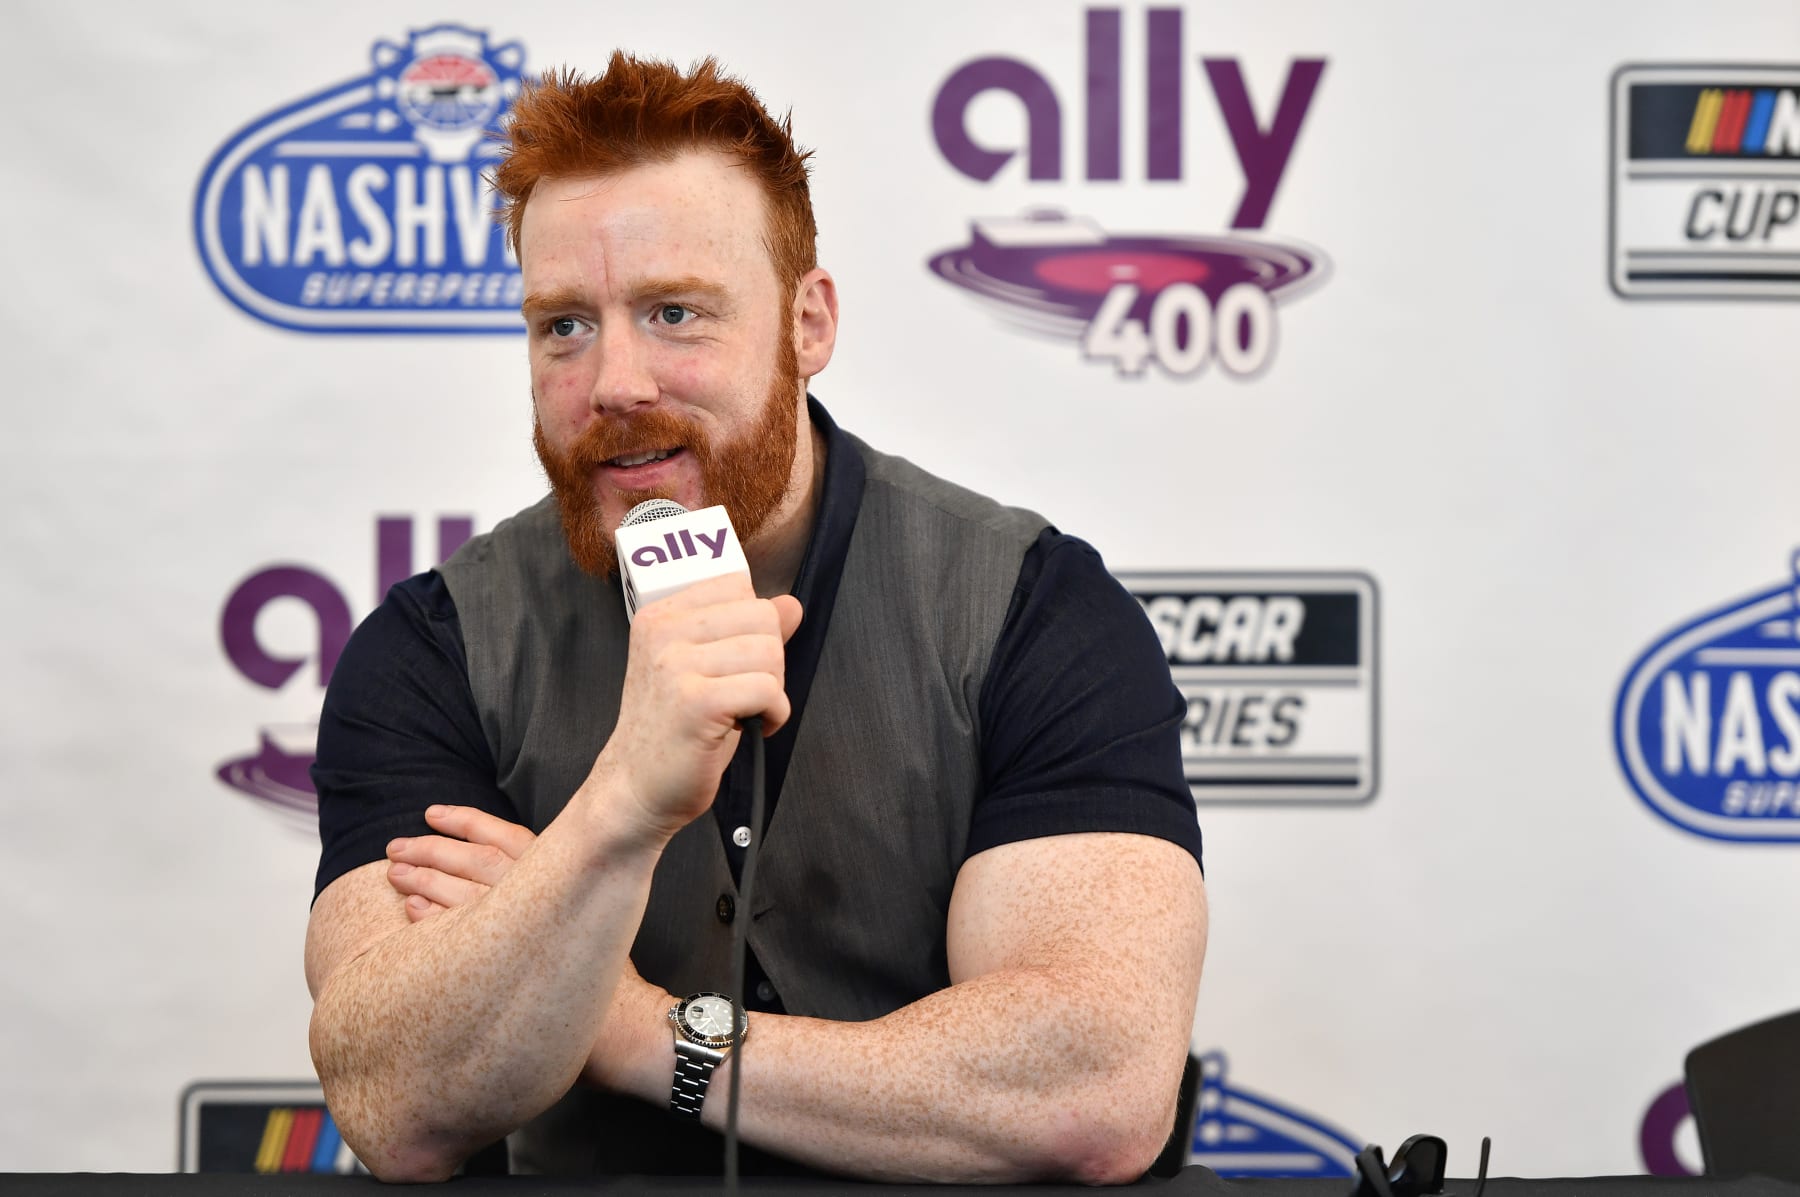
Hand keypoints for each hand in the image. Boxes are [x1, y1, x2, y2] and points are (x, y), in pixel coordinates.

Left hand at [386, 806, 675, 1098]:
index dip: (467, 821)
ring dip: (422, 880)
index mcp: (561, 873)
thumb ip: (556, 883)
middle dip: (431, 848)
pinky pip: (456, 933)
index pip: (504, 835)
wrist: (623, 1023)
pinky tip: (410, 910)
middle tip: (397, 847)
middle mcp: (541, 894)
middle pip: (474, 859)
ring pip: (459, 892)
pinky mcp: (504, 966)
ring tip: (395, 874)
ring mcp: (521, 931)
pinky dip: (430, 916)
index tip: (433, 814)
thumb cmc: (604, 971)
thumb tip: (520, 869)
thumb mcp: (593, 907)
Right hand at [593, 574, 802, 848]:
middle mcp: (663, 633)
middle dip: (770, 660)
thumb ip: (747, 632)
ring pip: (769, 652)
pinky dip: (775, 713)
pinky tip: (755, 728)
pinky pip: (767, 690)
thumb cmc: (675, 731)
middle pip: (762, 617)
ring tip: (745, 712)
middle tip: (745, 694)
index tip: (735, 665)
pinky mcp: (696, 702)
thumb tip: (792, 604)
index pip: (739, 587)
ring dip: (772, 689)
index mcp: (660, 616)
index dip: (754, 628)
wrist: (637, 788)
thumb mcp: (708, 670)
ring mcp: (675, 665)